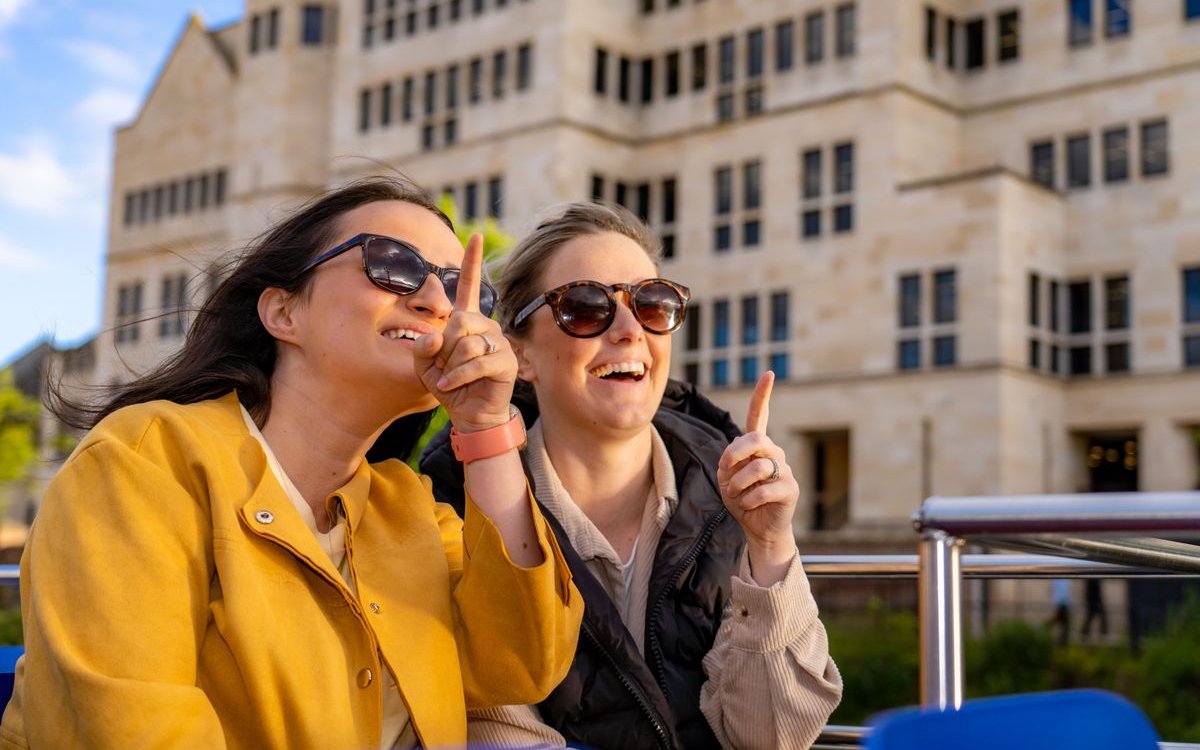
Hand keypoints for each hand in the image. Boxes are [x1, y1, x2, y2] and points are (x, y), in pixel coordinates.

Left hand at [413, 234, 515, 431]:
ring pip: (466, 343)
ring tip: (451, 378)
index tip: (475, 236)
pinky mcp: (506, 361)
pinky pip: (475, 362)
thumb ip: (422, 349)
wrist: (470, 414)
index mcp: (467, 320)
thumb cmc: (450, 385)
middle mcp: (486, 326)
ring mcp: (499, 342)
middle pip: (459, 321)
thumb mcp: (425, 366)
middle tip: (444, 365)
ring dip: (451, 365)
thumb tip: (435, 337)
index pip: (470, 285)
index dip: (472, 261)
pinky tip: (450, 385)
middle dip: (444, 348)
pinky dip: (457, 376)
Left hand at [716, 372, 798, 576]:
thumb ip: (728, 463)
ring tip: (736, 495)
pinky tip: (748, 505)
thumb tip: (738, 459)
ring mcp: (784, 470)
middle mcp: (773, 453)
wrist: (758, 528)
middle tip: (725, 470)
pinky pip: (764, 489)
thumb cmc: (741, 499)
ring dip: (737, 484)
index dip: (762, 395)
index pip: (759, 416)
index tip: (769, 373)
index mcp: (757, 446)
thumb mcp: (726, 478)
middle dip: (734, 454)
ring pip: (757, 467)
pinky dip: (748, 499)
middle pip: (755, 439)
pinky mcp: (790, 489)